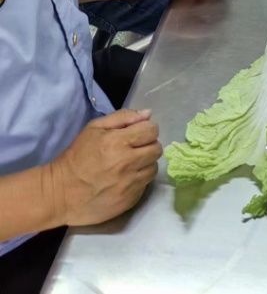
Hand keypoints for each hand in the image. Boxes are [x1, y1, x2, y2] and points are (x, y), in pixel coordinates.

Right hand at [48, 109, 161, 226]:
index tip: (137, 134)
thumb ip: (123, 117)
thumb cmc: (77, 157)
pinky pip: (145, 185)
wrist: (60, 193)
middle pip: (157, 149)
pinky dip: (138, 180)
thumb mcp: (94, 129)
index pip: (152, 130)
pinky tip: (124, 180)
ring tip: (129, 165)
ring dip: (145, 164)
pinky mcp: (130, 201)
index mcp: (118, 142)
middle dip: (148, 145)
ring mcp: (130, 184)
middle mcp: (128, 164)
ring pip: (153, 168)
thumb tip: (148, 114)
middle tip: (134, 149)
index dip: (146, 129)